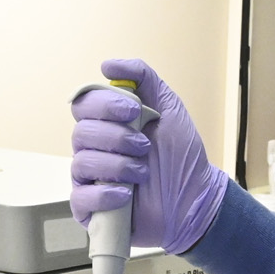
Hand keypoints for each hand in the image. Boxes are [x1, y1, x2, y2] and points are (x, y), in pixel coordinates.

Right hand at [71, 57, 227, 253]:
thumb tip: (108, 65)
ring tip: (143, 172)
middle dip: (116, 137)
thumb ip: (144, 79)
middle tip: (144, 145)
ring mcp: (90, 179)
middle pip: (80, 132)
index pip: (83, 105)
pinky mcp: (91, 208)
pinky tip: (127, 194)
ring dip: (118, 166)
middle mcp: (95, 149)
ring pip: (82, 163)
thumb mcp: (169, 108)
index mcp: (107, 124)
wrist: (195, 199)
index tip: (133, 111)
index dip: (104, 105)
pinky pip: (80, 197)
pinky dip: (104, 194)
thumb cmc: (181, 156)